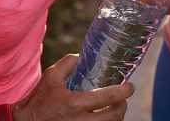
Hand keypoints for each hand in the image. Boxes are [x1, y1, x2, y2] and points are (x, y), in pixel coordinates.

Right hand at [13, 54, 133, 119]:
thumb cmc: (39, 100)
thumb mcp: (51, 76)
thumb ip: (68, 63)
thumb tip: (83, 55)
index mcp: (74, 103)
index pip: (108, 97)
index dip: (124, 91)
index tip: (130, 86)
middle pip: (114, 116)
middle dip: (123, 106)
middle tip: (122, 99)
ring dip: (115, 117)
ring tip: (113, 108)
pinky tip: (103, 117)